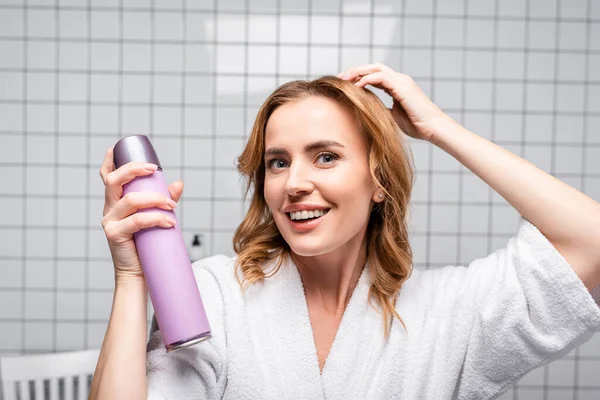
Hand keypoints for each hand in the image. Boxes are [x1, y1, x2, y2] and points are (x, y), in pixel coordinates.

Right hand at [99, 146, 183, 280]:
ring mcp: (110, 221)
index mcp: (115, 201)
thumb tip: (178, 183)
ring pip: (130, 200)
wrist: (138, 274)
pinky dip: (156, 218)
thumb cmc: (146, 245)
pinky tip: (169, 222)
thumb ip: (164, 199)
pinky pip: (137, 221)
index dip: (109, 160)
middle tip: (154, 169)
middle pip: (114, 180)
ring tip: (172, 205)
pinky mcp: (115, 234)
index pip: (107, 176)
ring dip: (155, 199)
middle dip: (134, 169)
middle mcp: (109, 208)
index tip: (117, 148)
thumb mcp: (156, 217)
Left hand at [338, 63, 455, 141]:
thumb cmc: (417, 125)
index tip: (344, 84)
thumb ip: (382, 109)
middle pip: (373, 67)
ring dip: (358, 72)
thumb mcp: (393, 116)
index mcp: (398, 85)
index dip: (359, 77)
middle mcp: (400, 79)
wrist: (433, 128)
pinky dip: (367, 80)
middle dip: (355, 71)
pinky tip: (356, 87)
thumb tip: (367, 111)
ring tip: (344, 80)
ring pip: (375, 68)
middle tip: (339, 78)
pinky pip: (381, 77)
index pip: (375, 75)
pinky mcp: (403, 86)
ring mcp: (402, 81)